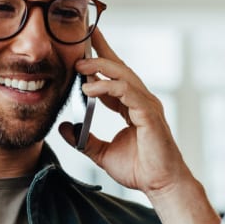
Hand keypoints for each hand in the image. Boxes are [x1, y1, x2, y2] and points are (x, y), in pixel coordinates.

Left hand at [58, 27, 190, 197]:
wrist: (160, 185)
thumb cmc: (140, 170)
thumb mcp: (102, 153)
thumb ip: (84, 140)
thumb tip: (64, 129)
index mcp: (132, 106)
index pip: (114, 76)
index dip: (99, 60)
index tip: (83, 46)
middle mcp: (141, 101)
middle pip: (120, 67)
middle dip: (101, 50)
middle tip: (81, 39)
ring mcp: (147, 105)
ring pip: (123, 75)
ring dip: (100, 67)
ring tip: (79, 66)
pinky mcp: (149, 114)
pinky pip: (126, 92)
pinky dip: (107, 87)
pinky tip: (89, 88)